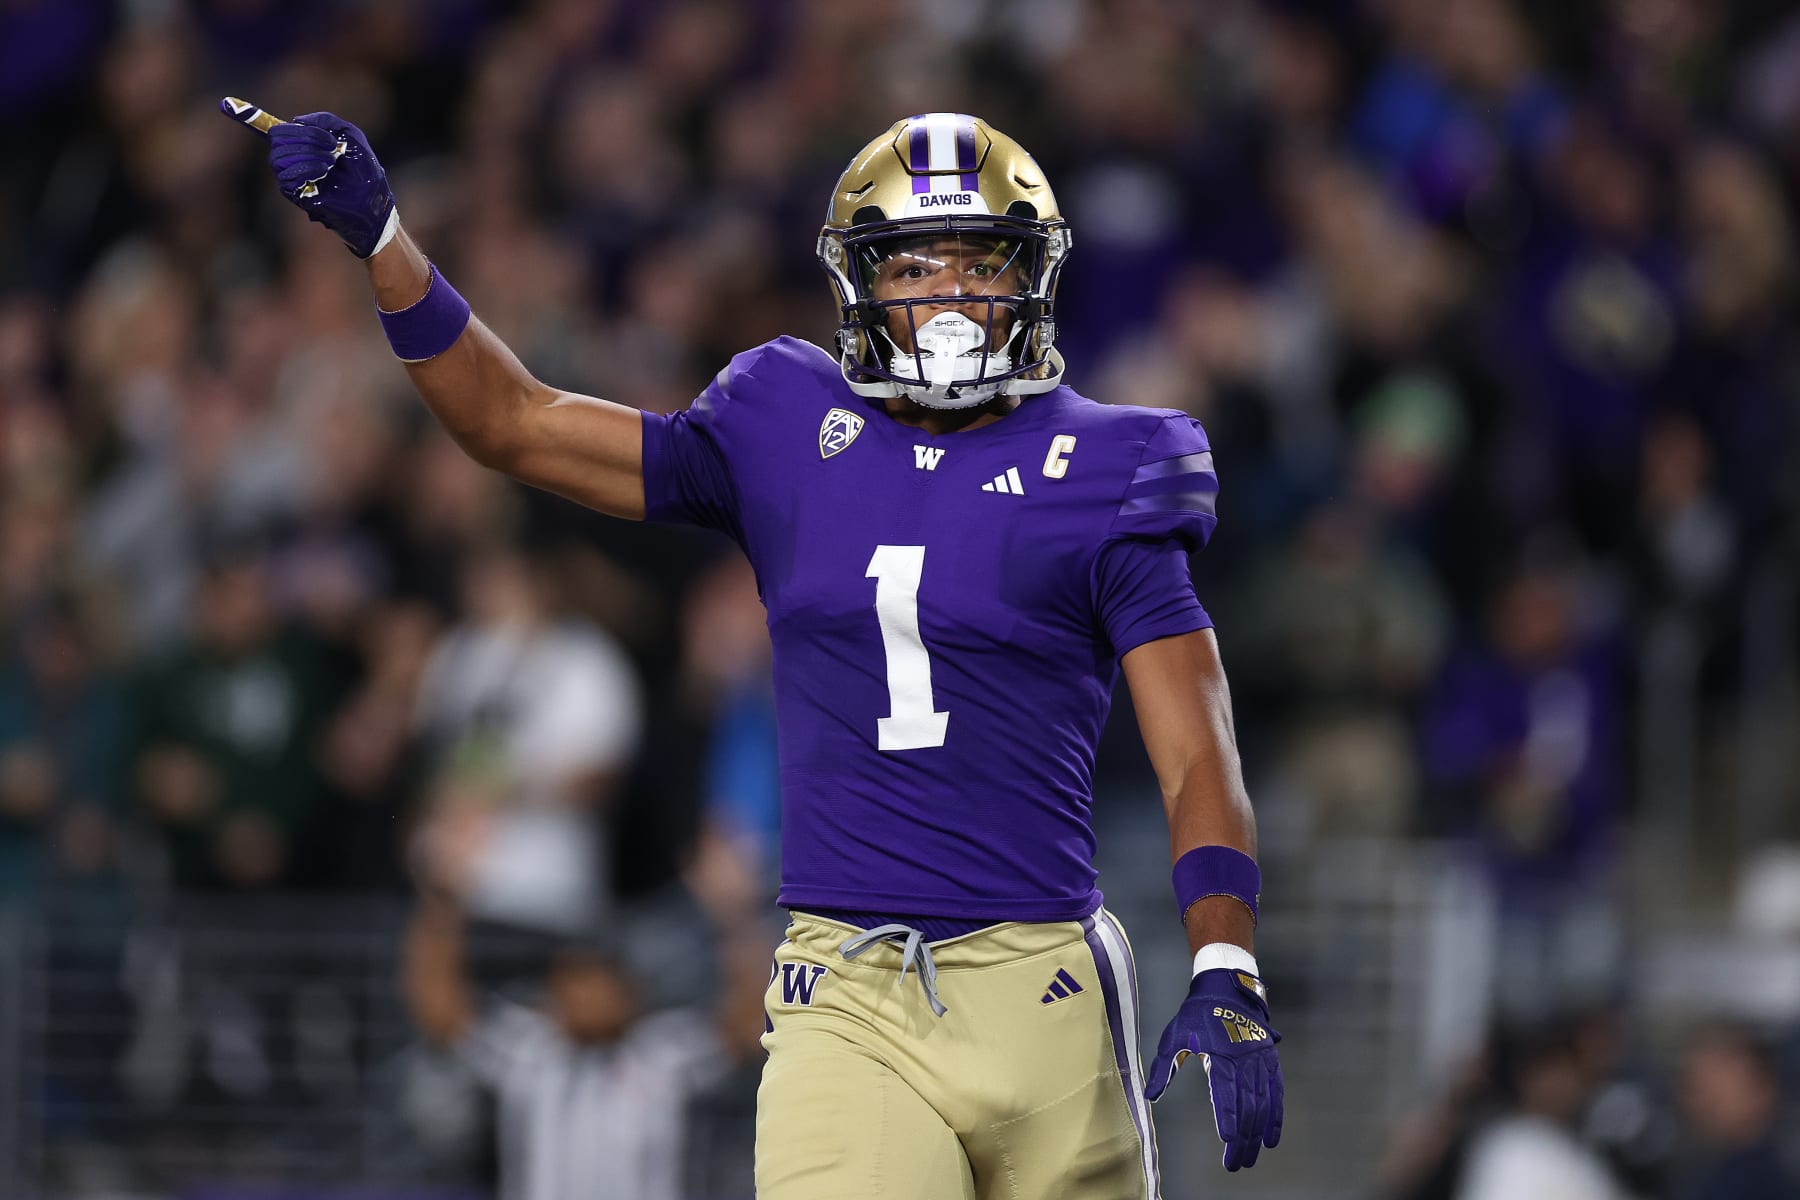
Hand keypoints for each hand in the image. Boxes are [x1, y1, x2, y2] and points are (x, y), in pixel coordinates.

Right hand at [219, 97, 396, 257]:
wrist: (374, 205)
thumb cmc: (366, 174)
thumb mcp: (352, 137)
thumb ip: (327, 121)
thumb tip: (296, 121)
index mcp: (304, 145)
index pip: (271, 130)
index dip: (249, 117)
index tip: (225, 103)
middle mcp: (292, 161)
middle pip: (277, 137)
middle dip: (305, 136)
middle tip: (331, 146)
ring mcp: (292, 179)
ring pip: (279, 155)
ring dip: (309, 152)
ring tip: (332, 161)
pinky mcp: (296, 195)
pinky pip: (286, 175)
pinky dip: (307, 167)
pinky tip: (324, 172)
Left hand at [1145, 966, 1283, 1170]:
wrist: (1226, 987)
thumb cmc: (1197, 1014)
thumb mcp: (1174, 1035)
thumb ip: (1164, 1067)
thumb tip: (1151, 1095)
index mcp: (1220, 1056)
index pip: (1226, 1093)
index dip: (1227, 1117)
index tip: (1226, 1140)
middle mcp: (1245, 1061)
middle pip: (1247, 1106)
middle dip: (1242, 1138)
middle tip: (1235, 1163)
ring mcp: (1260, 1061)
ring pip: (1263, 1104)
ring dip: (1258, 1134)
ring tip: (1250, 1157)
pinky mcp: (1270, 1060)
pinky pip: (1277, 1093)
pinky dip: (1276, 1117)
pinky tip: (1272, 1138)